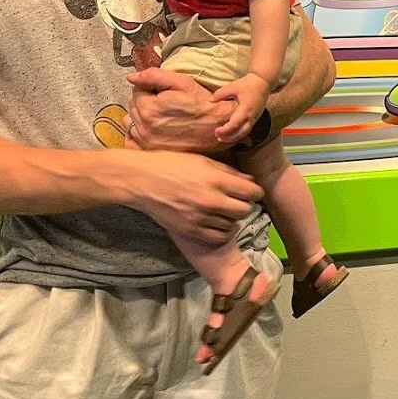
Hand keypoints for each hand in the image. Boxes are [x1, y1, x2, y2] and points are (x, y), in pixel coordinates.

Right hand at [122, 150, 262, 246]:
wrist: (142, 181)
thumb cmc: (171, 164)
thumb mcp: (201, 160)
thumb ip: (227, 171)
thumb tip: (249, 180)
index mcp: (216, 179)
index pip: (252, 191)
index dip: (255, 191)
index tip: (250, 191)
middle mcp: (211, 200)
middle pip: (245, 210)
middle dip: (244, 204)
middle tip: (236, 200)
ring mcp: (201, 218)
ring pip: (233, 225)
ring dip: (231, 218)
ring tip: (222, 210)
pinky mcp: (191, 230)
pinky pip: (219, 237)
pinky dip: (222, 231)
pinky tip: (216, 222)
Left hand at [126, 67, 227, 151]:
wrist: (218, 126)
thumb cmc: (201, 103)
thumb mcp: (180, 82)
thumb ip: (153, 76)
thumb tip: (130, 77)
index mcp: (149, 109)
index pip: (136, 90)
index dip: (150, 87)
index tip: (164, 91)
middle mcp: (144, 128)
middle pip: (133, 105)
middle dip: (145, 100)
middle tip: (164, 101)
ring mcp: (147, 142)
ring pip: (131, 121)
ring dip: (140, 115)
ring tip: (160, 114)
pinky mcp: (152, 150)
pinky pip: (133, 138)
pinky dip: (139, 131)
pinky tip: (153, 127)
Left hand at [211, 73, 269, 144]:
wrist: (263, 82)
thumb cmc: (248, 84)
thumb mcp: (233, 86)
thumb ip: (221, 93)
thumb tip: (210, 100)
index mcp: (246, 109)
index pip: (235, 124)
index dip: (225, 130)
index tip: (216, 131)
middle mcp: (251, 116)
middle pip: (240, 133)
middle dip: (229, 137)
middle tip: (217, 137)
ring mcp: (255, 118)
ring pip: (244, 133)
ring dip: (233, 138)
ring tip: (222, 139)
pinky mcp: (255, 118)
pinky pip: (247, 129)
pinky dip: (239, 134)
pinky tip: (231, 134)